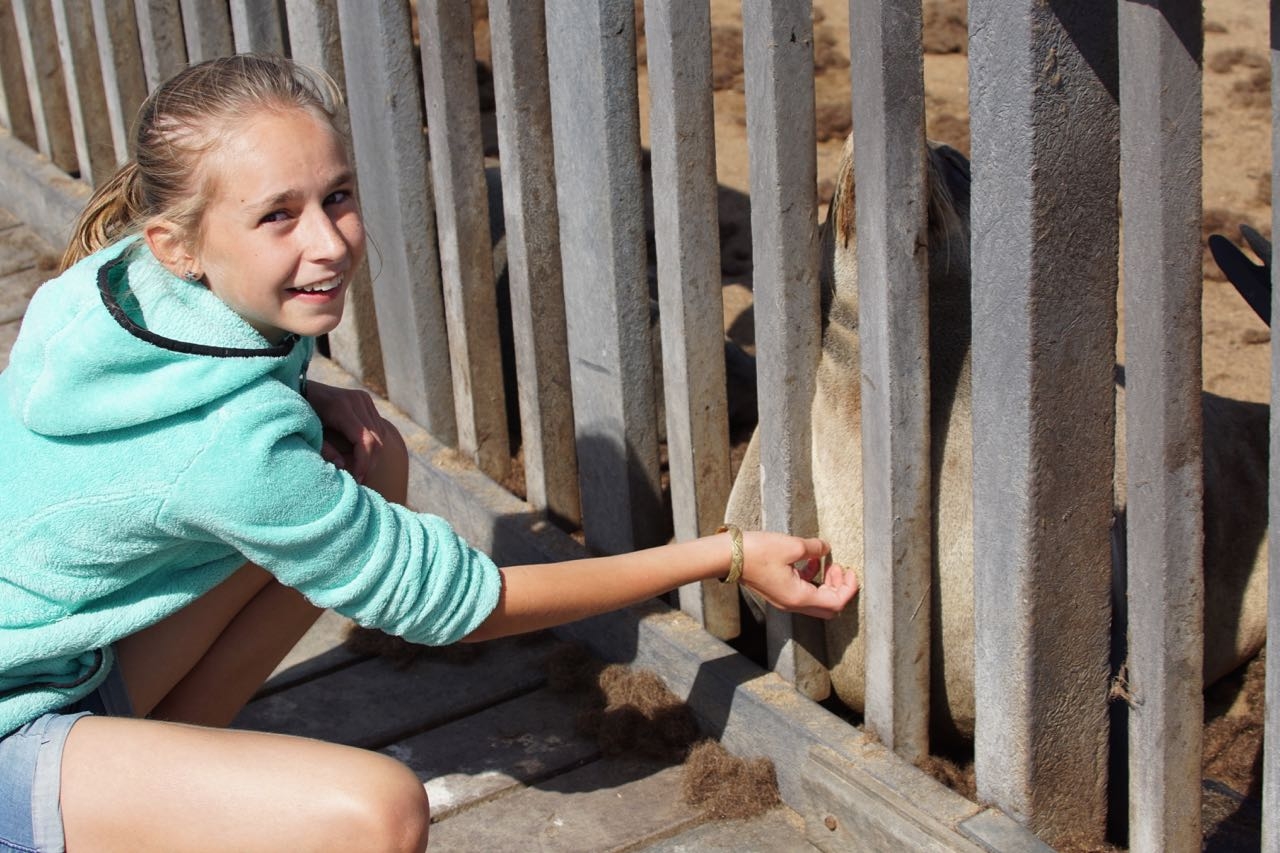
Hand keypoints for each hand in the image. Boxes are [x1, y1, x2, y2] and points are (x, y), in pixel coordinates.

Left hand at [304, 381, 386, 482]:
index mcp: (341, 408)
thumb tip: (343, 467)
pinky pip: (377, 428)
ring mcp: (363, 398)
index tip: (358, 480)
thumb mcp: (308, 433)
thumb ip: (325, 450)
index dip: (364, 463)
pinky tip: (358, 455)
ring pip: (380, 436)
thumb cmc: (299, 413)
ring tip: (356, 468)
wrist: (297, 386)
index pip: (365, 440)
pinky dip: (372, 445)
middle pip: (376, 440)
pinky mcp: (366, 400)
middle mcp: (356, 400)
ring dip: (371, 455)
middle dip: (369, 463)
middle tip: (357, 479)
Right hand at [736, 531, 857, 618]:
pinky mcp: (778, 592)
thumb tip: (825, 548)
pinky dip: (812, 581)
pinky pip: (803, 593)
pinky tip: (810, 562)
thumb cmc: (757, 552)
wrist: (728, 557)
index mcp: (799, 597)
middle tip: (839, 568)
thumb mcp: (792, 545)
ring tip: (826, 563)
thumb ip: (814, 548)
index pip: (836, 602)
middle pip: (829, 607)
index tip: (850, 570)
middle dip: (839, 588)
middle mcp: (793, 604)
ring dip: (827, 585)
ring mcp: (785, 600)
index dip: (848, 588)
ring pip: (816, 601)